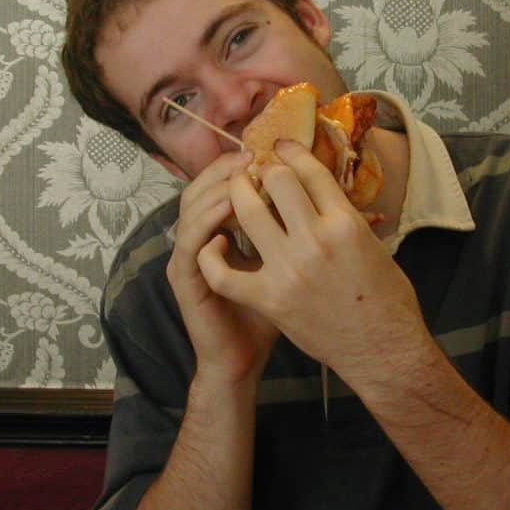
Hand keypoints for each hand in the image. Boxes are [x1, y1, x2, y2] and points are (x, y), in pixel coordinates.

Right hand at [166, 150, 278, 384]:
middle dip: (227, 169)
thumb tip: (326, 194)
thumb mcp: (285, 262)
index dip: (241, 164)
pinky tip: (227, 217)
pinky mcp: (183, 279)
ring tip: (241, 177)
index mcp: (221, 229)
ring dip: (216, 190)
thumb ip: (293, 229)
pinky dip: (205, 226)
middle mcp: (200, 237)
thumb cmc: (269, 312)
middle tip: (251, 156)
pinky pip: (189, 244)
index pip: (223, 183)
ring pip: (191, 208)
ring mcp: (188, 256)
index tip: (269, 150)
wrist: (242, 359)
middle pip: (203, 186)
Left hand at [197, 141, 427, 381]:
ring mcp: (289, 269)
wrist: (384, 351)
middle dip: (263, 170)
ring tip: (235, 193)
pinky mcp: (269, 299)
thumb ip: (346, 215)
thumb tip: (323, 190)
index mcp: (345, 222)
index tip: (281, 147)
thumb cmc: (388, 298)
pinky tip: (215, 244)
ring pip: (247, 212)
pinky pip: (224, 272)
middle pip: (276, 180)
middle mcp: (316, 239)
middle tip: (256, 171)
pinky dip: (212, 256)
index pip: (310, 170)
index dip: (291, 152)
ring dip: (237, 195)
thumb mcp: (374, 245)